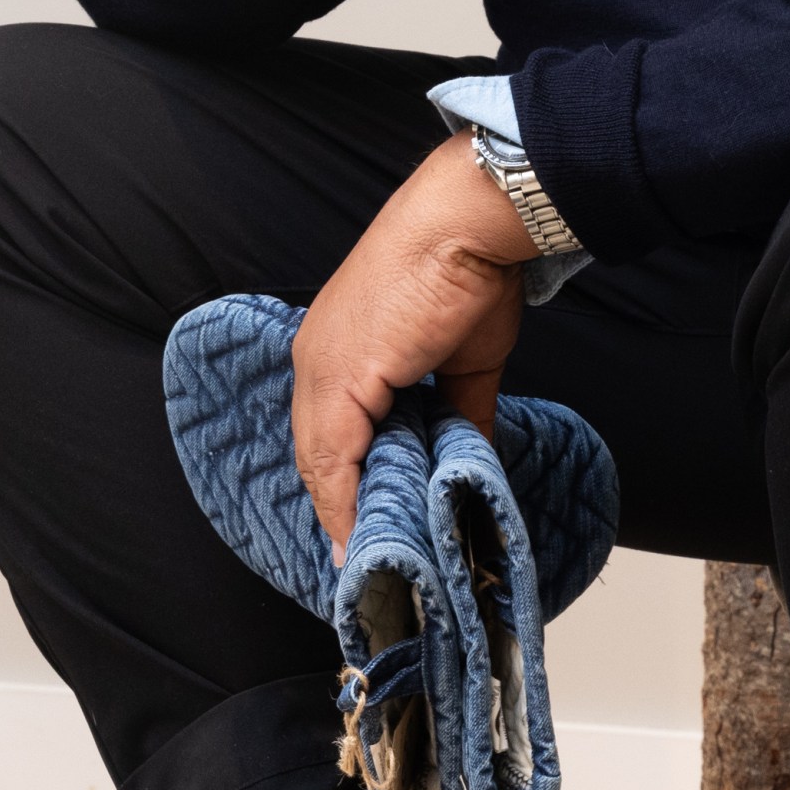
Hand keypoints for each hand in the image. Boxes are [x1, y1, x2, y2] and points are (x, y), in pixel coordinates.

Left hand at [292, 135, 538, 556]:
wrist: (465, 226)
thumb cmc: (466, 273)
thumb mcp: (465, 363)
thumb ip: (460, 417)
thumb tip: (472, 463)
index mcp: (338, 351)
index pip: (330, 433)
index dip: (345, 486)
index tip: (365, 531)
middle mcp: (317, 360)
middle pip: (317, 455)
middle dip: (341, 512)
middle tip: (368, 563)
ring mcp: (323, 368)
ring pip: (320, 462)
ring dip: (344, 516)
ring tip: (371, 564)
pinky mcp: (340, 377)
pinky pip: (334, 458)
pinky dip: (345, 503)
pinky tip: (361, 538)